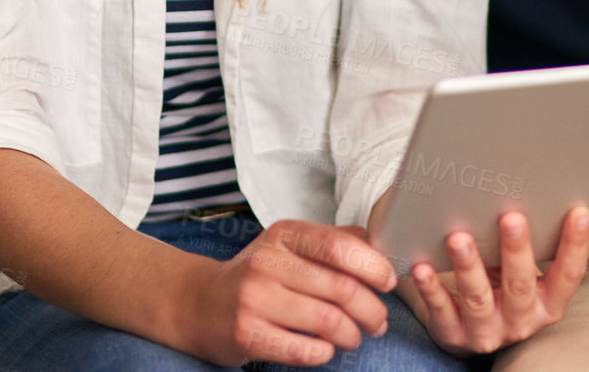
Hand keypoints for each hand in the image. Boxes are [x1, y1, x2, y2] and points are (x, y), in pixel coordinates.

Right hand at [185, 219, 396, 366]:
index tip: (389, 281)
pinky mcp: (247, 334)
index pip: (339, 246)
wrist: (199, 302)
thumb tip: (380, 246)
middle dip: (371, 309)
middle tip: (379, 322)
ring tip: (355, 337)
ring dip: (353, 335)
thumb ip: (333, 242)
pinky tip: (326, 349)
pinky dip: (325, 353)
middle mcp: (268, 262)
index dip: (373, 265)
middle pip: (340, 288)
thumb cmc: (258, 274)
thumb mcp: (289, 246)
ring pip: (328, 322)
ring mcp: (254, 299)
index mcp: (284, 235)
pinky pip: (304, 350)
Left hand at [404, 207, 588, 355]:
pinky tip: (423, 267)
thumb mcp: (522, 271)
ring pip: (478, 298)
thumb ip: (528, 244)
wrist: (470, 328)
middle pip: (520, 285)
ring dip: (469, 267)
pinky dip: (432, 288)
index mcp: (547, 302)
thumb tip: (527, 186)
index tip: (578, 211)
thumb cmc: (502, 285)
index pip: (568, 275)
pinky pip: (442, 309)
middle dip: (516, 250)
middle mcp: (521, 320)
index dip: (576, 245)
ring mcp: (487, 330)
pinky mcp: (454, 334)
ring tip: (458, 237)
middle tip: (511, 217)